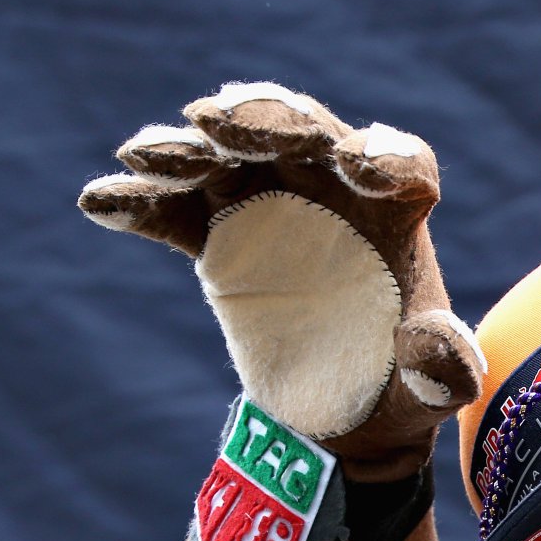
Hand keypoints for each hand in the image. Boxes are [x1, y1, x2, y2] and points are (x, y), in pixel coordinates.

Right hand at [81, 83, 486, 540]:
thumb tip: (434, 352)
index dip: (383, 158)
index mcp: (399, 216)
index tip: (357, 165)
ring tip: (145, 157)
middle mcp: (336, 190)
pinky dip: (140, 202)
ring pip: (230, 156)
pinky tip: (100, 202)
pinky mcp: (221, 234)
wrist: (344, 420)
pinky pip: (177, 208)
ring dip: (187, 150)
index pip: (402, 164)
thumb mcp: (430, 389)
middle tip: (218, 120)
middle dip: (264, 120)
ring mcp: (273, 204)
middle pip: (305, 133)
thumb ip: (440, 370)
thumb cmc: (403, 391)